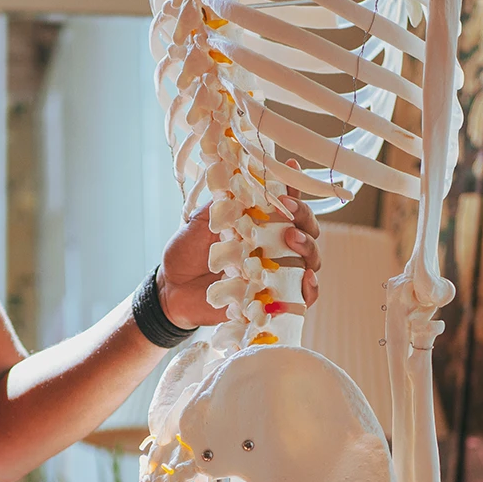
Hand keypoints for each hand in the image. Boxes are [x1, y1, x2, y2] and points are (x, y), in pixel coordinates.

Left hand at [157, 160, 321, 329]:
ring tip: (293, 240)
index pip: (288, 206)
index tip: (289, 179)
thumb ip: (222, 203)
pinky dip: (309, 290)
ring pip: (310, 261)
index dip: (295, 192)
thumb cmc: (187, 251)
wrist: (171, 288)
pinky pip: (300, 299)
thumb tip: (240, 179)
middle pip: (308, 232)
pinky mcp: (271, 302)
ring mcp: (275, 275)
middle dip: (304, 221)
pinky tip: (306, 279)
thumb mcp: (201, 219)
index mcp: (260, 224)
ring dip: (309, 249)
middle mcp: (274, 248)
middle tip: (289, 218)